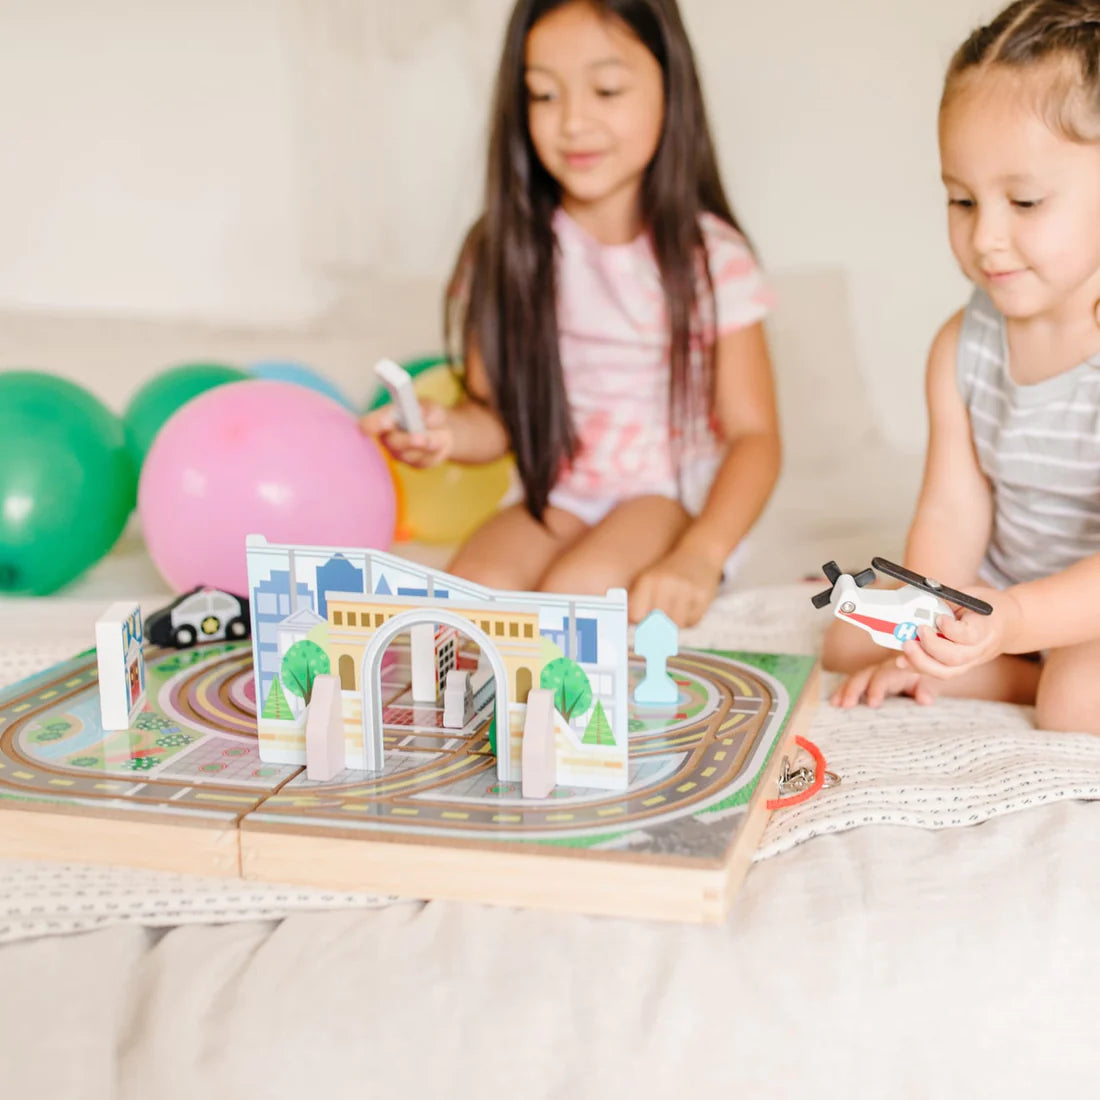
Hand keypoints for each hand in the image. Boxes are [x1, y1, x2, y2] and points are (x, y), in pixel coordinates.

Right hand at [360, 400, 451, 467]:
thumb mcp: (432, 406)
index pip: (370, 424)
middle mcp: (388, 438)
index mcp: (384, 419)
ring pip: (411, 454)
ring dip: (429, 443)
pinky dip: (436, 450)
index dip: (374, 424)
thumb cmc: (428, 413)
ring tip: (442, 435)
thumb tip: (428, 420)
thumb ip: (431, 411)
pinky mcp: (415, 464)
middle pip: (392, 442)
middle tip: (419, 437)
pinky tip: (441, 441)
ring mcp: (400, 453)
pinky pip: (425, 460)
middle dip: (406, 440)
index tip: (386, 421)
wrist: (442, 429)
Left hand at [628, 545, 722, 627]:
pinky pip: (693, 621)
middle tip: (663, 618)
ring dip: (676, 624)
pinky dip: (690, 620)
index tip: (645, 620)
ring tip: (677, 612)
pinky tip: (689, 608)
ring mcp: (686, 590)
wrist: (699, 553)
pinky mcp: (703, 595)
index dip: (640, 622)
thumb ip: (636, 601)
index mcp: (648, 580)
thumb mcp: (649, 580)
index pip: (637, 615)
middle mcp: (666, 584)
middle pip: (656, 622)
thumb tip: (631, 626)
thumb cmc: (669, 573)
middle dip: (659, 625)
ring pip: (676, 625)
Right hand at [830, 656, 941, 708]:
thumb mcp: (934, 680)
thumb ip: (929, 688)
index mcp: (902, 666)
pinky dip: (844, 691)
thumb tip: (924, 699)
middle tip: (846, 704)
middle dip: (855, 688)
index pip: (886, 674)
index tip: (872, 703)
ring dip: (845, 690)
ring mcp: (877, 672)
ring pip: (858, 677)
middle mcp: (887, 667)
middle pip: (866, 674)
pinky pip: (855, 682)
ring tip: (836, 704)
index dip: (878, 687)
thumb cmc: (933, 671)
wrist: (933, 660)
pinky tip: (834, 701)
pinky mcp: (871, 679)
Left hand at [897, 585, 1021, 679]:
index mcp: (987, 627)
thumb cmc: (987, 607)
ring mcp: (970, 661)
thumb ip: (949, 601)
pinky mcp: (960, 667)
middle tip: (915, 633)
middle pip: (954, 658)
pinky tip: (903, 661)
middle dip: (929, 647)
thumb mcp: (972, 596)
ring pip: (946, 672)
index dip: (950, 629)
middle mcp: (980, 649)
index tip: (939, 618)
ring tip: (906, 647)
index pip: (969, 635)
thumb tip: (919, 600)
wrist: (1009, 625)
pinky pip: (939, 673)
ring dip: (920, 662)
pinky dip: (918, 668)